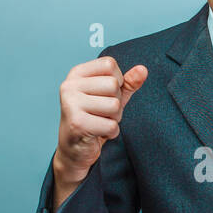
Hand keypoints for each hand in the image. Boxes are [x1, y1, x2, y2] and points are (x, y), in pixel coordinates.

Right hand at [52, 55, 147, 205]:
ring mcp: (71, 104)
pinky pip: (111, 125)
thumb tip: (143, 70)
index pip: (109, 64)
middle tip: (103, 112)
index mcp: (76, 73)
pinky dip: (111, 132)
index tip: (105, 94)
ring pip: (114, 105)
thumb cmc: (94, 117)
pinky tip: (99, 132)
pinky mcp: (77, 123)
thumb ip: (128, 82)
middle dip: (116, 103)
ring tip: (100, 121)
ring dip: (114, 118)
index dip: (117, 81)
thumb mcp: (112, 96)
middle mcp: (69, 85)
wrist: (74, 148)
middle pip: (113, 84)